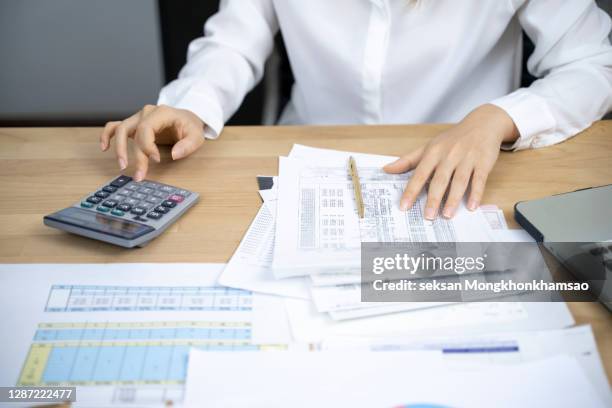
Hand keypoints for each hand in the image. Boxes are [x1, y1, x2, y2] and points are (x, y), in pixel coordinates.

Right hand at [100, 105, 205, 180]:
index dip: (148, 146)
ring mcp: (138, 118)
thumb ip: (188, 145)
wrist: (186, 119)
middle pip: (133, 132)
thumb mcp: (197, 135)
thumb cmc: (190, 126)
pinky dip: (107, 135)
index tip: (157, 160)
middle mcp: (146, 113)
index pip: (146, 128)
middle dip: (135, 155)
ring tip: (122, 166)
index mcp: (161, 112)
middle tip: (139, 174)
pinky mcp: (133, 125)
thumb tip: (174, 154)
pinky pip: (114, 126)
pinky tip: (104, 148)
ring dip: (118, 148)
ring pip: (120, 129)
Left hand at [384, 104, 518, 219]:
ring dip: (453, 199)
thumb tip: (386, 169)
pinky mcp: (483, 162)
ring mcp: (467, 159)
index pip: (419, 174)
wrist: (482, 124)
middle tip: (428, 216)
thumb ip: (408, 160)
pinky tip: (471, 206)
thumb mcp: (428, 146)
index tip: (404, 206)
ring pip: (459, 181)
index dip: (411, 191)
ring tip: (447, 215)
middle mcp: (449, 155)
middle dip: (433, 199)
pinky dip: (476, 193)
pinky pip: (479, 179)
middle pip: (440, 180)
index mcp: (433, 152)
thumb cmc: (452, 139)